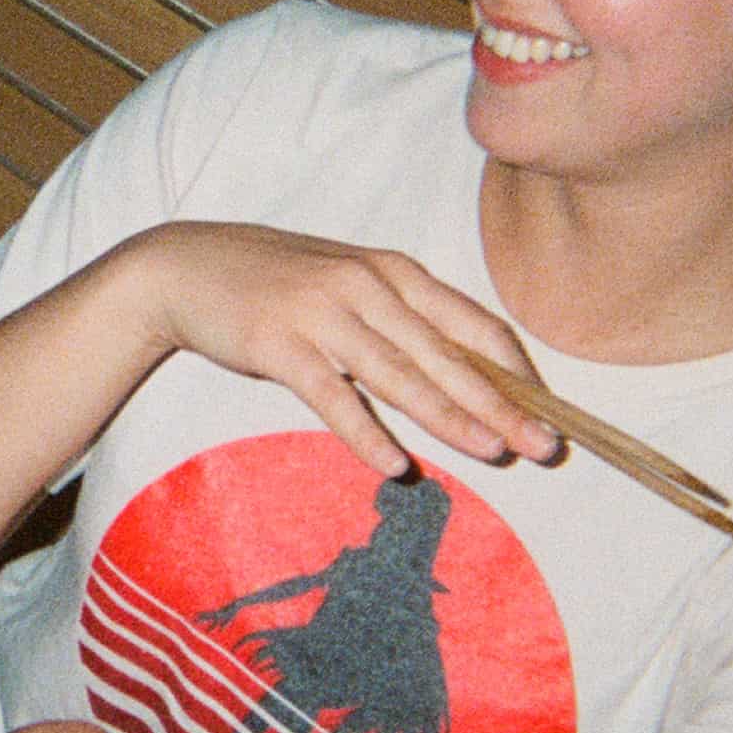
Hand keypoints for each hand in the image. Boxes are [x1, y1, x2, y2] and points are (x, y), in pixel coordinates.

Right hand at [117, 222, 561, 475]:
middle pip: (447, 355)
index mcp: (393, 270)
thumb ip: (401, 318)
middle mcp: (366, 286)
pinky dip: (365, 433)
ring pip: (400, 375)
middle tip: (544, 446)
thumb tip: (463, 370)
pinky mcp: (279, 344)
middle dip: (501, 404)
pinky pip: (333, 396)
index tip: (548, 409)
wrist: (184, 268)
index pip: (471, 322)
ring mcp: (323, 314)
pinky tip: (394, 465)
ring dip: (449, 418)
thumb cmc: (277, 281)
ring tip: (493, 453)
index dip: (514, 369)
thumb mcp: (348, 284)